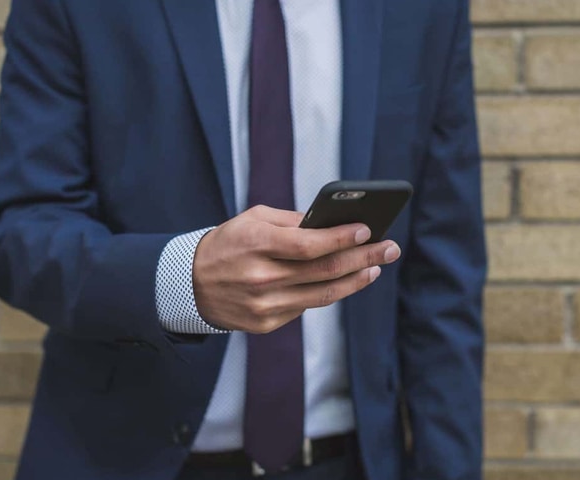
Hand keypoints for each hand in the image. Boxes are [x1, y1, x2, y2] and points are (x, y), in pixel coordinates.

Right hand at [192, 205, 400, 332]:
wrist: (189, 285)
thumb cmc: (227, 244)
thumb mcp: (252, 220)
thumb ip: (292, 222)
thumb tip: (334, 224)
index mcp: (256, 245)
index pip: (310, 245)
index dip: (342, 238)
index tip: (368, 230)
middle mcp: (261, 278)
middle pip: (325, 270)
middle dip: (364, 258)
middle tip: (390, 248)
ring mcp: (264, 305)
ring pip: (323, 295)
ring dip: (356, 280)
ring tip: (376, 267)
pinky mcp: (266, 323)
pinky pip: (306, 306)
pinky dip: (328, 292)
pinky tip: (345, 281)